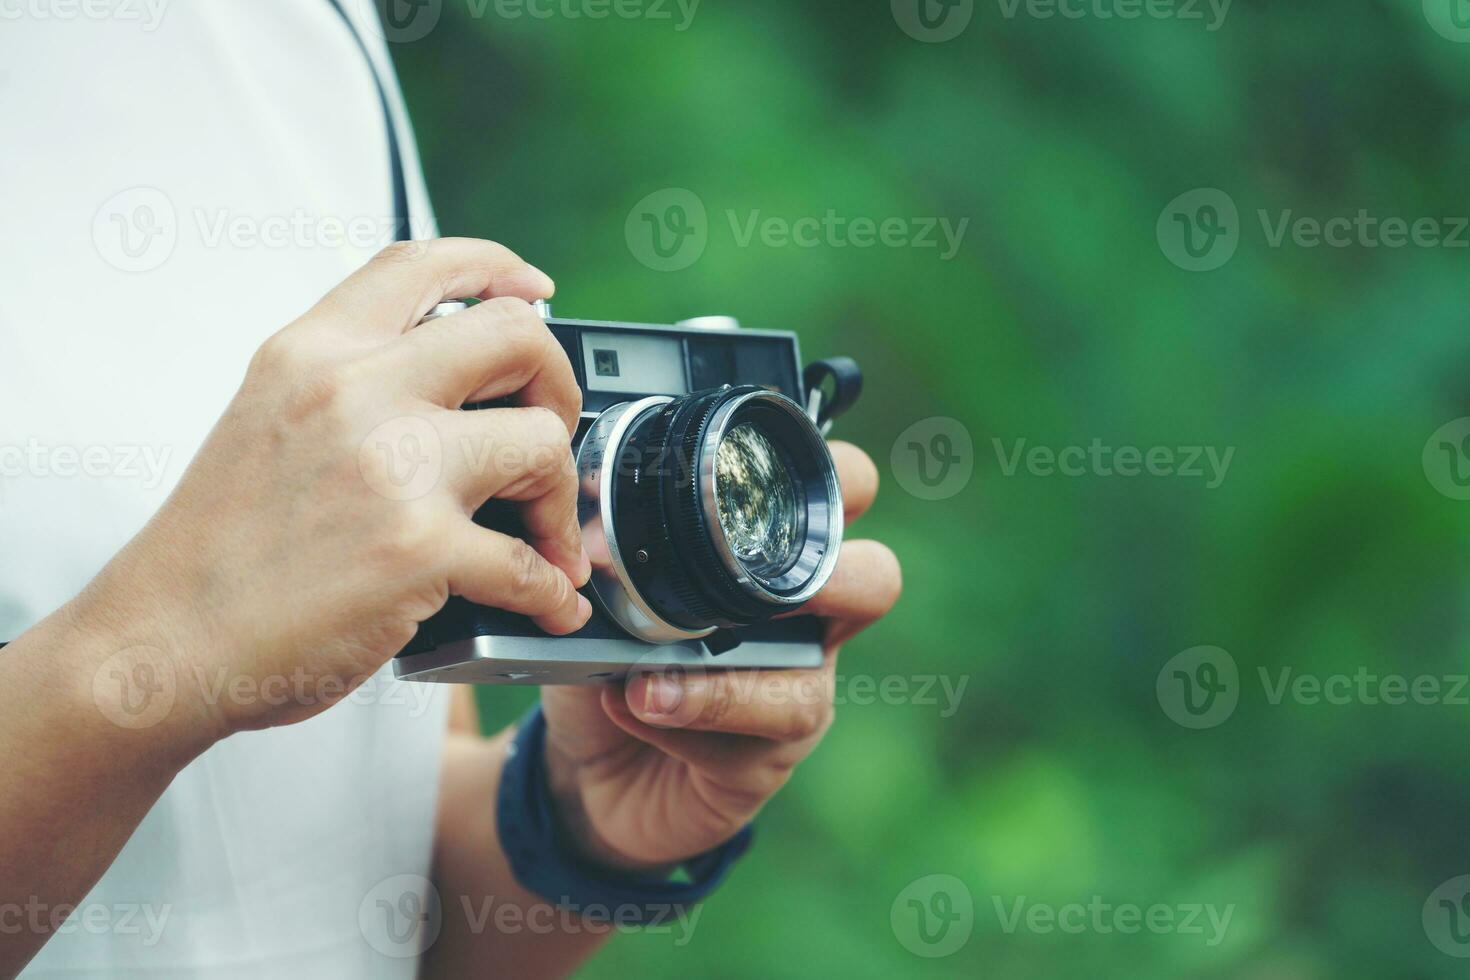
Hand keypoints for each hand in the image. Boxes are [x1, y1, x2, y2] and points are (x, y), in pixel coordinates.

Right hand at [73, 239, 592, 742]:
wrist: (163, 639)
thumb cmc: (217, 548)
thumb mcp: (269, 418)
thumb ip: (353, 386)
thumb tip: (449, 383)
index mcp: (316, 352)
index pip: (424, 263)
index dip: (498, 268)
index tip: (535, 292)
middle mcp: (356, 392)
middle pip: (515, 337)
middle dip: (559, 385)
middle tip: (552, 430)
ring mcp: (393, 466)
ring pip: (542, 441)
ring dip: (561, 497)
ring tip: (547, 537)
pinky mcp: (418, 548)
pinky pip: (530, 564)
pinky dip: (553, 593)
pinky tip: (548, 604)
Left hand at [540, 443, 900, 868]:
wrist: (584, 763)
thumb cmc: (609, 658)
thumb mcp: (602, 589)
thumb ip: (609, 548)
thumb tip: (588, 513)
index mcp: (777, 559)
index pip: (844, 497)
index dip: (840, 475)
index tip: (768, 474)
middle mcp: (805, 625)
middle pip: (877, 582)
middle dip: (831, 577)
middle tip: (758, 585)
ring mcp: (792, 697)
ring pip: (803, 690)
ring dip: (719, 682)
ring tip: (646, 678)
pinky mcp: (762, 766)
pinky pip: (742, 746)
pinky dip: (682, 720)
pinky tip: (633, 705)